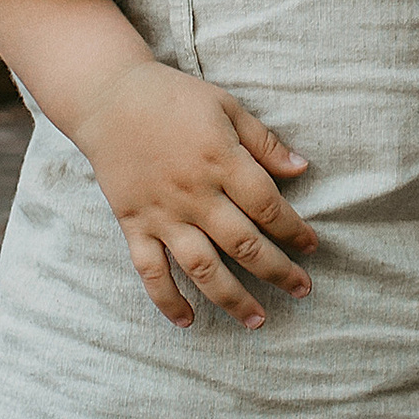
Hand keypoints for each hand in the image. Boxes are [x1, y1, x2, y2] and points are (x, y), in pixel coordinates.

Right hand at [68, 53, 317, 329]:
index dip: (294, 230)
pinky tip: (188, 321)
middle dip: (278, 271)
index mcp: (221, 161)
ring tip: (258, 320)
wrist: (106, 97)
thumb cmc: (172, 98)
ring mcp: (162, 213)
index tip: (311, 246)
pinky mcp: (133, 224)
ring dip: (233, 298)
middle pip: (244, 244)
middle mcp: (194, 194)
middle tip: (302, 289)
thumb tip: (302, 169)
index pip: (268, 206)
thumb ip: (263, 142)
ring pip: (202, 267)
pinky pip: (150, 271)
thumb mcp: (226, 107)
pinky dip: (167, 299)